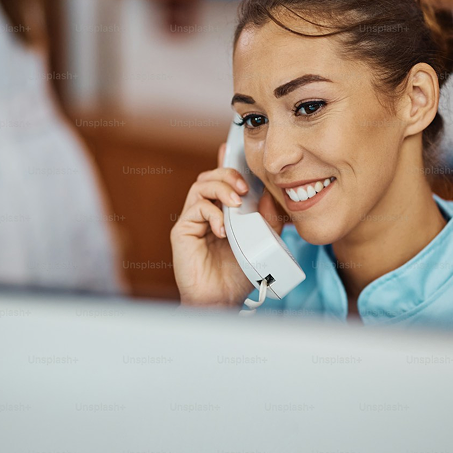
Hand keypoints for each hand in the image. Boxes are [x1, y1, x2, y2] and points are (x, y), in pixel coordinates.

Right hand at [170, 142, 284, 306]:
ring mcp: (193, 222)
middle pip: (209, 177)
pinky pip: (194, 209)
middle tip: (244, 186)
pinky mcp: (182, 232)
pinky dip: (211, 214)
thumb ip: (266, 220)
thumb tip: (270, 196)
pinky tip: (223, 229)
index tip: (234, 151)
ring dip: (220, 189)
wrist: (221, 301)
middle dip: (227, 175)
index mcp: (223, 213)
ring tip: (236, 203)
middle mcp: (206, 214)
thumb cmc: (237, 275)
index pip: (223, 181)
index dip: (227, 164)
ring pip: (199, 187)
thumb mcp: (261, 243)